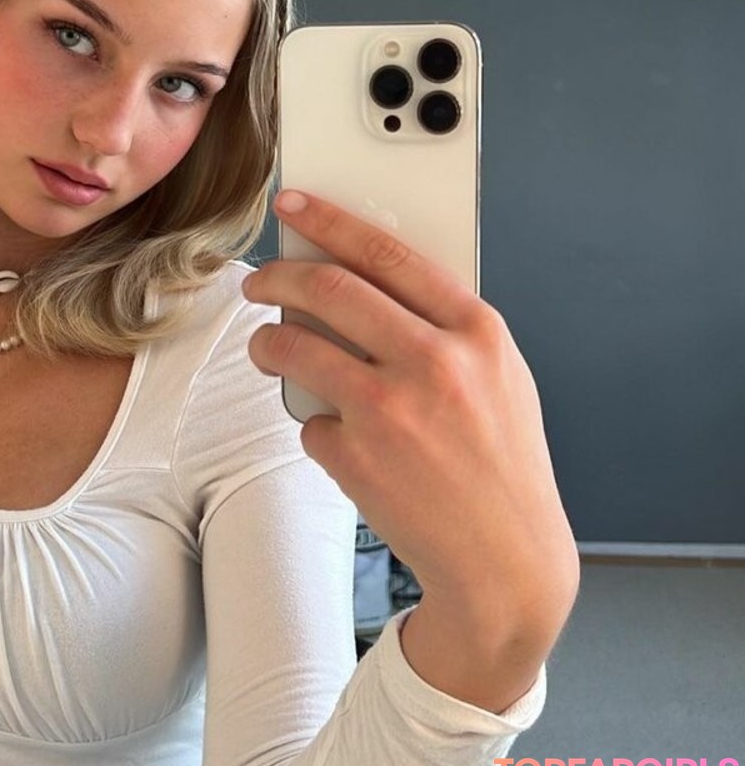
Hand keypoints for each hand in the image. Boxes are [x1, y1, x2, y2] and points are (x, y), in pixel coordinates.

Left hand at [242, 190, 577, 663]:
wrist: (506, 560)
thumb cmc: (502, 460)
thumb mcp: (499, 374)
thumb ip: (441, 324)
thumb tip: (362, 276)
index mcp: (477, 331)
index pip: (388, 251)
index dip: (330, 220)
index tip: (293, 205)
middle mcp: (434, 362)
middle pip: (329, 289)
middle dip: (277, 276)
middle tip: (258, 280)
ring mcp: (391, 410)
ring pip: (295, 346)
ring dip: (267, 343)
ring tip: (267, 347)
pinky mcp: (356, 457)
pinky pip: (308, 419)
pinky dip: (313, 422)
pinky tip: (341, 439)